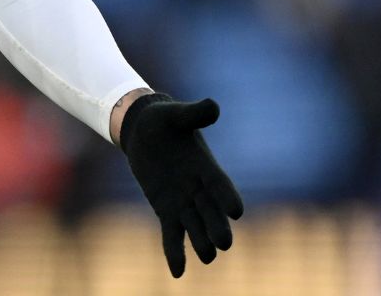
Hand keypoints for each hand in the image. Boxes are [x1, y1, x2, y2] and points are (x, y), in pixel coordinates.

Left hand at [120, 93, 243, 276]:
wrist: (143, 130)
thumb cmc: (163, 120)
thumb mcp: (175, 114)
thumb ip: (194, 114)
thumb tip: (213, 106)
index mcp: (205, 166)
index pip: (220, 184)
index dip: (227, 196)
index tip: (236, 211)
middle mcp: (199, 189)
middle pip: (212, 212)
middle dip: (217, 227)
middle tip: (223, 242)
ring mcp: (183, 202)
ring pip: (195, 228)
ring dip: (200, 242)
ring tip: (205, 256)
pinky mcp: (166, 210)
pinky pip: (173, 235)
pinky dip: (175, 253)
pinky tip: (177, 273)